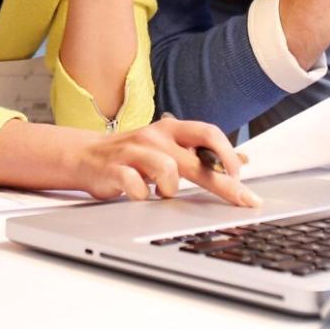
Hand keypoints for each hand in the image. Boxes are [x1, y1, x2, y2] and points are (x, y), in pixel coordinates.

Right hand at [72, 118, 257, 206]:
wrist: (86, 156)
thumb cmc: (134, 154)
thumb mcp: (170, 147)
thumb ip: (203, 153)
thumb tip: (243, 159)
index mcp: (171, 129)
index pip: (209, 133)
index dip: (229, 155)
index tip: (242, 178)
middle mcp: (155, 136)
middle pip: (195, 158)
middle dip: (222, 183)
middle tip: (240, 199)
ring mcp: (134, 151)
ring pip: (167, 171)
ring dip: (170, 189)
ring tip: (162, 193)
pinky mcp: (114, 169)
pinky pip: (136, 186)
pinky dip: (142, 195)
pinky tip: (138, 195)